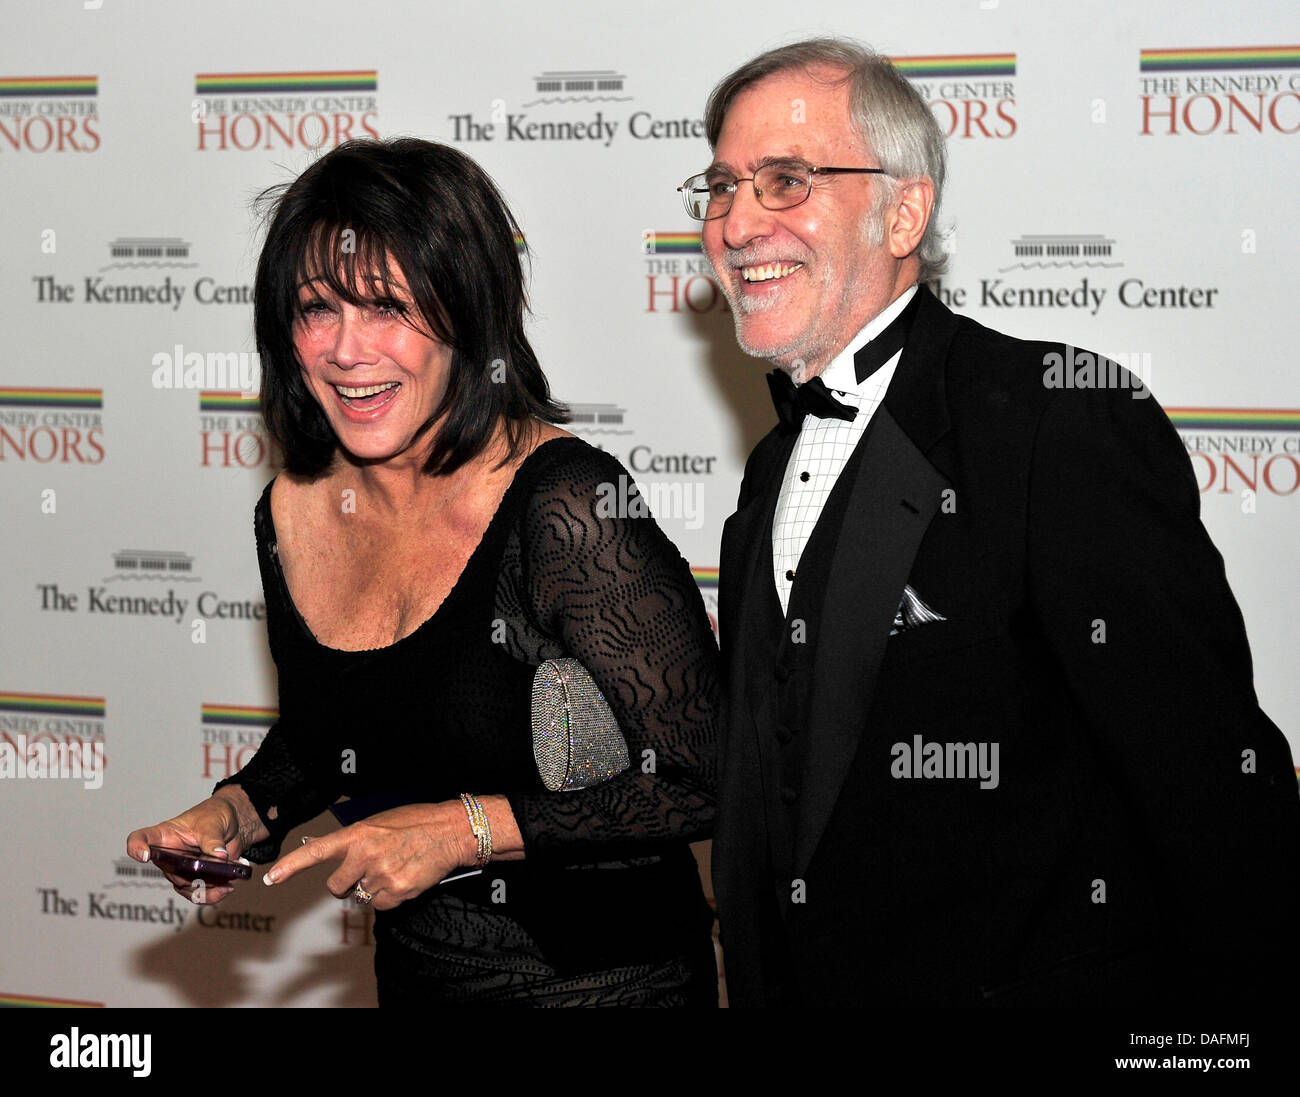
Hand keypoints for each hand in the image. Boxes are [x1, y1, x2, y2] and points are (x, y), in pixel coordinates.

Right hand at [126, 786, 263, 904]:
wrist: (234, 823)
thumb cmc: (215, 814)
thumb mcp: (213, 822)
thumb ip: (213, 840)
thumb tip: (219, 857)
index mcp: (165, 835)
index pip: (141, 839)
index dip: (136, 848)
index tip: (144, 855)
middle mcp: (169, 855)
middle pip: (169, 873)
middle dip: (192, 876)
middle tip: (216, 869)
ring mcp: (182, 870)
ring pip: (185, 889)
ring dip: (206, 890)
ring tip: (225, 885)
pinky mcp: (197, 879)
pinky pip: (198, 894)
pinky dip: (214, 894)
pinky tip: (227, 888)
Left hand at [263, 801, 477, 911]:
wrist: (450, 831)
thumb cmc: (415, 823)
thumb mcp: (379, 822)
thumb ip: (355, 840)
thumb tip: (331, 855)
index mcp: (358, 834)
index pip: (316, 851)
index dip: (291, 866)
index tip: (271, 879)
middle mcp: (365, 855)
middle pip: (336, 887)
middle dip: (347, 883)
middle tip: (368, 869)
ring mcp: (381, 875)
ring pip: (361, 897)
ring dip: (373, 888)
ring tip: (395, 867)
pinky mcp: (397, 891)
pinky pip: (381, 905)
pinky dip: (390, 897)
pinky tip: (404, 877)